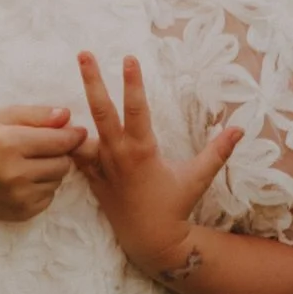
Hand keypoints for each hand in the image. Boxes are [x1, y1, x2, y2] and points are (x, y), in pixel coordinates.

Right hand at [0, 104, 93, 225]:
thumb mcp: (5, 118)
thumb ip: (38, 115)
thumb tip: (68, 116)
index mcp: (11, 144)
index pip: (60, 142)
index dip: (73, 136)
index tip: (78, 132)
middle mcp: (15, 173)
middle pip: (64, 163)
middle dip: (60, 154)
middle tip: (44, 149)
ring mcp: (19, 196)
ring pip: (58, 181)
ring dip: (51, 172)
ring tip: (30, 165)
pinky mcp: (22, 212)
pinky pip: (49, 197)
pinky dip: (43, 188)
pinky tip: (25, 181)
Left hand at [76, 51, 239, 284]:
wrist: (150, 239)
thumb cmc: (175, 206)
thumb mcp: (199, 178)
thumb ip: (218, 151)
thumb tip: (240, 128)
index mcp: (142, 150)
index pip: (137, 108)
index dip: (133, 82)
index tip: (129, 58)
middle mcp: (118, 154)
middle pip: (101, 110)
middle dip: (92, 80)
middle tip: (83, 54)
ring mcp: (102, 166)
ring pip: (80, 133)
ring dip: (69, 113)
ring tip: (56, 88)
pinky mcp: (92, 178)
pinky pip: (75, 156)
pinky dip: (66, 142)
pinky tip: (52, 125)